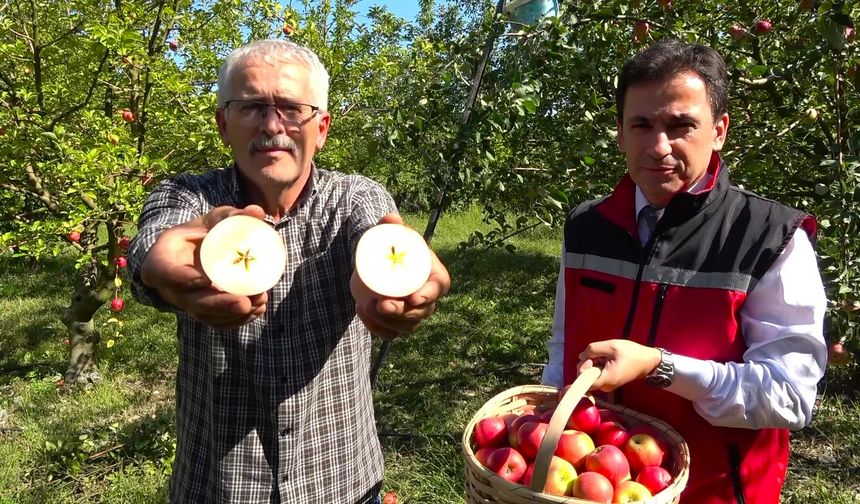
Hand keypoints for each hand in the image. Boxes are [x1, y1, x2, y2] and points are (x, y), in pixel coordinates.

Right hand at [140, 205, 268, 327]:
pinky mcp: (202, 313)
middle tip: (244, 302)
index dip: (183, 278)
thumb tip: (257, 211)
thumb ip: (231, 216)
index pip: (166, 273)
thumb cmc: (201, 232)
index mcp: (162, 261)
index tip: (205, 278)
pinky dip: (238, 320)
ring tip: (259, 302)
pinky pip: (217, 322)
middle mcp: (171, 288)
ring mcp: (186, 303)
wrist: (194, 252)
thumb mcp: (212, 220)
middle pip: (191, 302)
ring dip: (234, 314)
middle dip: (218, 304)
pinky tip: (258, 310)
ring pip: (206, 316)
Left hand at [350, 213, 450, 339]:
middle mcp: (426, 299)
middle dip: (402, 313)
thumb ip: (391, 225)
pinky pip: (389, 334)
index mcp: (434, 276)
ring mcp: (411, 315)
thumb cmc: (390, 247)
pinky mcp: (395, 325)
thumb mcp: (390, 235)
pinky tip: (362, 312)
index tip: (413, 297)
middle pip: (421, 312)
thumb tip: (390, 218)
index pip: (438, 288)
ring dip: (384, 320)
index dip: (429, 295)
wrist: (374, 263)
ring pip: (405, 327)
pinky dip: (375, 327)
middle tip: (382, 304)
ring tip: (365, 305)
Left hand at [577, 339, 661, 391]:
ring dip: (595, 362)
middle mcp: (606, 386)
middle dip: (589, 362)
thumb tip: (581, 356)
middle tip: (602, 354)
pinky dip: (599, 364)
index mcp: (607, 380)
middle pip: (585, 376)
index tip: (590, 359)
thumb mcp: (611, 346)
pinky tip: (609, 359)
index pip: (583, 382)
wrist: (648, 361)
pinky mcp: (609, 381)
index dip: (582, 368)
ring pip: (591, 374)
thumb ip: (593, 349)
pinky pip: (597, 373)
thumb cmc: (633, 354)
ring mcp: (607, 385)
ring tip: (608, 355)